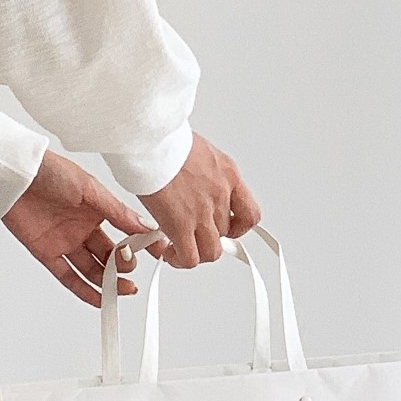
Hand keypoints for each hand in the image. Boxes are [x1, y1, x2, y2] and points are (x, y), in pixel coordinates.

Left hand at [2, 150, 163, 308]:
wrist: (17, 175)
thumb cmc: (50, 172)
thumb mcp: (91, 189)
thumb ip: (118, 212)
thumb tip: (145, 226)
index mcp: (96, 211)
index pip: (124, 234)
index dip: (139, 246)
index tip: (157, 254)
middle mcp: (82, 228)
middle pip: (108, 256)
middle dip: (123, 266)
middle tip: (131, 269)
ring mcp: (65, 242)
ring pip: (91, 269)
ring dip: (108, 282)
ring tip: (124, 290)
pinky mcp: (46, 253)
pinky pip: (67, 276)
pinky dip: (82, 289)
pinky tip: (99, 298)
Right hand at [138, 132, 260, 268]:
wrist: (150, 140)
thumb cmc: (164, 139)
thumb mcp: (197, 150)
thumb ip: (201, 172)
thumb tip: (191, 184)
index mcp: (227, 174)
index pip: (249, 212)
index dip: (239, 228)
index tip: (227, 229)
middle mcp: (220, 194)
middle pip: (225, 232)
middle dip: (208, 237)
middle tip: (192, 236)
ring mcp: (202, 212)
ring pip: (211, 250)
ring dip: (196, 253)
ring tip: (180, 250)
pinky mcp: (181, 225)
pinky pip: (190, 257)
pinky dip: (181, 260)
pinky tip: (169, 253)